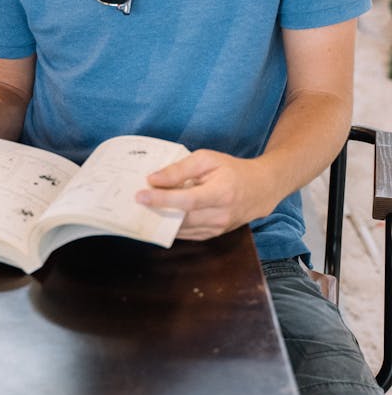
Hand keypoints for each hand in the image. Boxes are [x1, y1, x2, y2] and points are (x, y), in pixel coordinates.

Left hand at [135, 150, 265, 239]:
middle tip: (135, 201)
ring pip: (182, 229)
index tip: (140, 195)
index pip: (187, 200)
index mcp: (220, 193)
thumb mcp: (207, 159)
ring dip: (161, 220)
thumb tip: (154, 180)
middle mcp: (220, 215)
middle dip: (156, 210)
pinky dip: (172, 227)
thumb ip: (180, 169)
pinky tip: (160, 216)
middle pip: (182, 217)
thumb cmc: (231, 170)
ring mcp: (218, 228)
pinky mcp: (214, 234)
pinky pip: (188, 234)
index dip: (162, 199)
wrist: (260, 189)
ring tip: (143, 208)